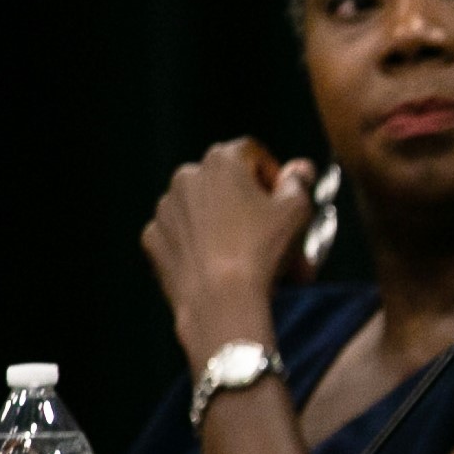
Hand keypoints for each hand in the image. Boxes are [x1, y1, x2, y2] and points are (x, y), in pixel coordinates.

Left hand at [141, 139, 315, 360]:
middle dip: (247, 202)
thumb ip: (299, 181)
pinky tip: (217, 265)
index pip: (252, 154)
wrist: (220, 300)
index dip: (272, 174)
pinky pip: (180, 235)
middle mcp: (186, 176)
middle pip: (224, 182)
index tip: (283, 200)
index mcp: (221, 160)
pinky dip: (197, 244)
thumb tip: (300, 169)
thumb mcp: (295, 210)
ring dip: (221, 222)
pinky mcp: (153, 238)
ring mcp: (165, 208)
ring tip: (245, 254)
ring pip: (200, 208)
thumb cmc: (261, 249)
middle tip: (269, 232)